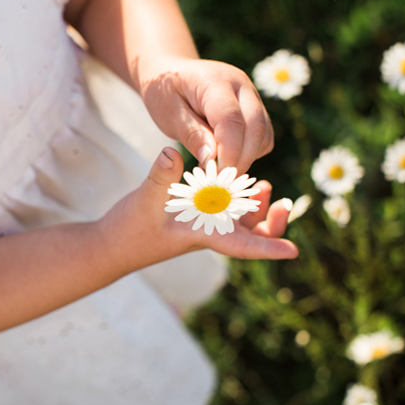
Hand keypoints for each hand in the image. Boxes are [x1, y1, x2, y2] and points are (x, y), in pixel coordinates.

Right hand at [107, 148, 298, 270]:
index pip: (242, 245)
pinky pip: (227, 211)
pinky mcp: (196, 217)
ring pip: (242, 223)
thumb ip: (161, 177)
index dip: (268, 248)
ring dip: (259, 208)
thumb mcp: (144, 201)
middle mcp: (209, 232)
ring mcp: (204, 225)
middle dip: (272, 224)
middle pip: (251, 236)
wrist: (111, 245)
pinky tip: (239, 179)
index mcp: (203, 234)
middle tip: (285, 202)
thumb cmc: (129, 230)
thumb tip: (172, 152)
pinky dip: (239, 198)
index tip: (293, 252)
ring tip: (266, 187)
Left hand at [141, 60, 274, 172]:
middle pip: (255, 126)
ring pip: (264, 132)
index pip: (231, 119)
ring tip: (221, 170)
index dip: (227, 153)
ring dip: (248, 157)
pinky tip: (229, 158)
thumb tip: (211, 159)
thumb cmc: (164, 93)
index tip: (214, 178)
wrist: (170, 72)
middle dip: (241, 160)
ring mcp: (251, 93)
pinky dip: (252, 151)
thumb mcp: (168, 114)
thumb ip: (191, 135)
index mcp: (215, 81)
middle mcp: (240, 84)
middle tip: (219, 182)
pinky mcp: (255, 106)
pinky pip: (264, 134)